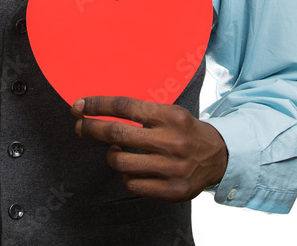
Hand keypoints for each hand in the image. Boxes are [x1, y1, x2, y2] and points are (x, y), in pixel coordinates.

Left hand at [71, 96, 227, 202]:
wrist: (218, 157)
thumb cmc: (183, 130)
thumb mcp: (168, 111)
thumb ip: (139, 111)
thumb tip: (96, 110)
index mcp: (169, 116)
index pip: (124, 106)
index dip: (97, 105)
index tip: (78, 106)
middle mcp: (172, 141)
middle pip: (118, 134)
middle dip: (91, 129)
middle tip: (79, 126)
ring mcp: (173, 168)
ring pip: (121, 162)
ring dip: (110, 156)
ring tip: (115, 151)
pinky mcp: (173, 191)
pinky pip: (133, 184)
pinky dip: (126, 175)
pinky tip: (132, 169)